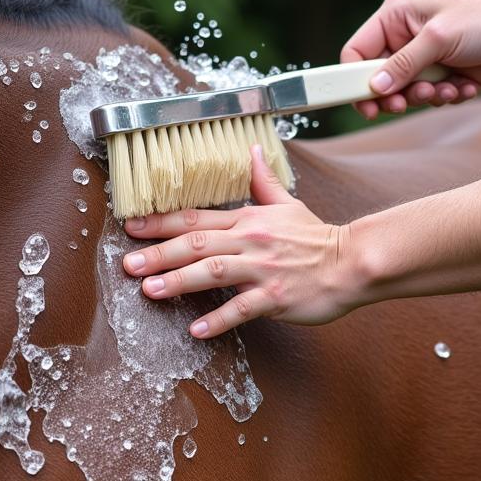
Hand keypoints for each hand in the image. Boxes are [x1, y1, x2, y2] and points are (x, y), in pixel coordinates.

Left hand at [122, 146, 359, 337]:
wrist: (353, 262)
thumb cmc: (319, 237)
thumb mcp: (288, 203)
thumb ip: (263, 180)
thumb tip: (252, 149)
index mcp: (248, 220)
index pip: (196, 217)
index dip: (161, 223)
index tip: (131, 228)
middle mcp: (250, 241)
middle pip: (196, 244)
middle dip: (158, 254)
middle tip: (127, 265)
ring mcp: (262, 270)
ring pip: (212, 272)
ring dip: (178, 281)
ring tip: (150, 292)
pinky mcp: (275, 297)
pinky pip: (242, 308)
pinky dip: (219, 320)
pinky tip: (197, 331)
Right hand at [342, 0, 480, 118]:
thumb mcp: (438, 39)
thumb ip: (403, 65)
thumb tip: (373, 89)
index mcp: (394, 17)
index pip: (356, 52)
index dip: (355, 80)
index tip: (366, 104)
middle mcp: (403, 38)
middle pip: (377, 79)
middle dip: (395, 94)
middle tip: (405, 104)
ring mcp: (422, 58)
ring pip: (404, 93)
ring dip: (425, 98)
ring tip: (445, 89)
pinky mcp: (440, 76)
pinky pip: (429, 98)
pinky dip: (445, 97)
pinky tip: (464, 85)